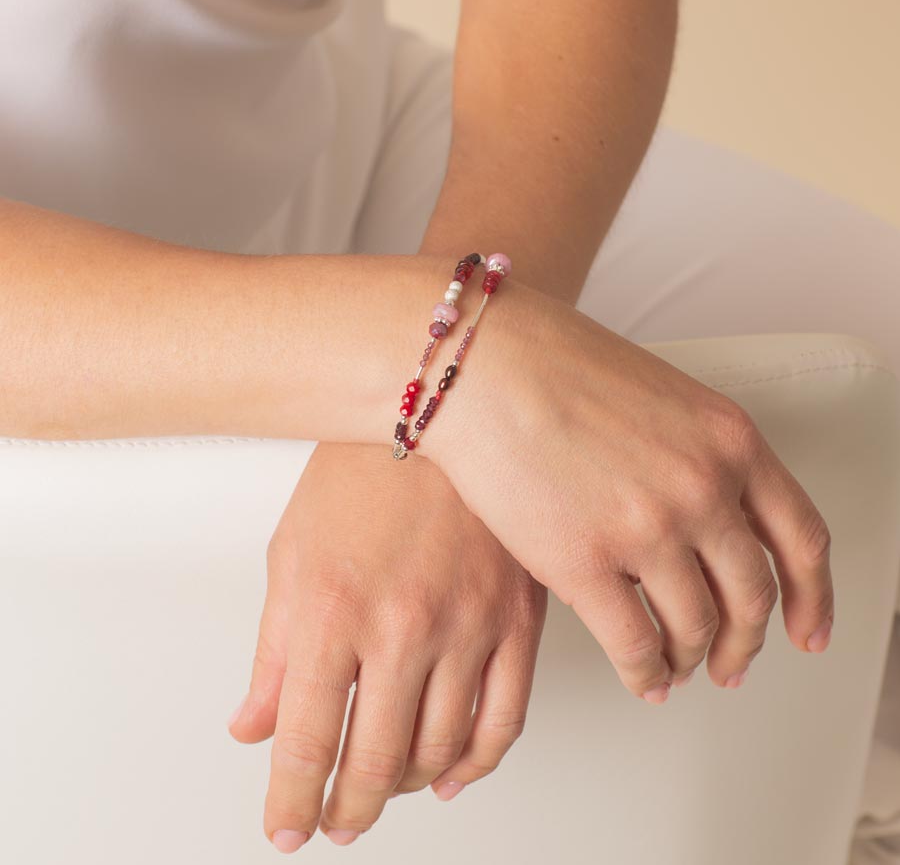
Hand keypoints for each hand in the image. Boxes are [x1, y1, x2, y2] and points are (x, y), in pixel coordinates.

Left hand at [227, 442, 546, 851]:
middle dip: (348, 807)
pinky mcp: (517, 618)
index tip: (286, 827)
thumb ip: (275, 652)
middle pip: (376, 760)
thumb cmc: (358, 471)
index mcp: (334, 611)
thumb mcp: (293, 554)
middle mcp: (404, 628)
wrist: (435, 407)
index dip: (292, 799)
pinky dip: (477, 763)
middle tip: (334, 820)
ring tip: (382, 791)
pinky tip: (453, 775)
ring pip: (442, 750)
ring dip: (406, 788)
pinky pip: (505, 718)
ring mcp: (469, 625)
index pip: (308, 741)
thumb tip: (255, 727)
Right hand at [424, 276, 833, 700]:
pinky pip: (635, 644)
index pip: (801, 538)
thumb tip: (704, 524)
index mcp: (729, 441)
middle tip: (729, 664)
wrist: (482, 362)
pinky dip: (645, 673)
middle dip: (743, 643)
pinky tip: (640, 679)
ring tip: (674, 669)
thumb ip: (697, 456)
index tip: (806, 631)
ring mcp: (647, 528)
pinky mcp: (584, 563)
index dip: (812, 598)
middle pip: (751, 595)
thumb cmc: (554, 366)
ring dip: (688, 659)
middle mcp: (703, 488)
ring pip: (695, 627)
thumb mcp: (660, 397)